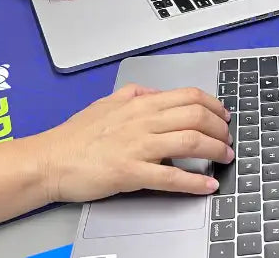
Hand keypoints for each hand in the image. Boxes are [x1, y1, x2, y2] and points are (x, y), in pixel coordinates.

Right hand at [34, 85, 233, 202]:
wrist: (50, 160)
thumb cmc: (76, 134)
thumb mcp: (107, 102)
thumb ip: (135, 94)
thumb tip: (156, 92)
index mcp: (140, 104)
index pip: (189, 96)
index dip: (214, 105)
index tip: (224, 115)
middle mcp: (143, 121)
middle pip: (196, 116)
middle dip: (220, 128)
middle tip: (228, 139)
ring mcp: (138, 146)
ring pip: (189, 142)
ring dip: (215, 150)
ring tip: (226, 158)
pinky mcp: (131, 173)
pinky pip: (170, 177)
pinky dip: (194, 182)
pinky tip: (208, 186)